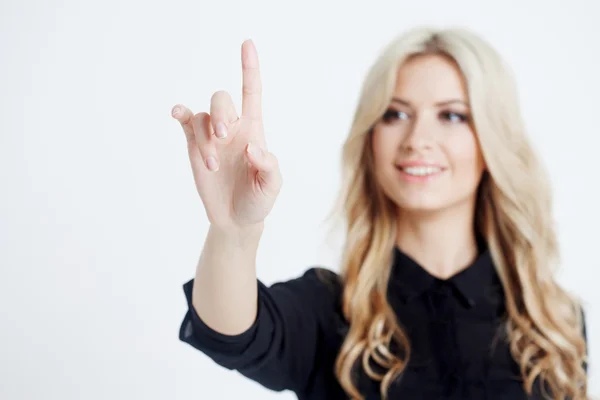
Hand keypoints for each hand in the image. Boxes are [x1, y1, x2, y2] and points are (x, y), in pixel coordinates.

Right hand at [171, 40, 281, 228]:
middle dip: (220, 115)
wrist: (236, 220)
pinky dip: (180, 114)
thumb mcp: (272, 186)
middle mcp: (232, 129)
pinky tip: (177, 113)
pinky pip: (186, 124)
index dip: (250, 69)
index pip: (252, 93)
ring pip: (202, 118)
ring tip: (213, 166)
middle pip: (222, 101)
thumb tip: (251, 147)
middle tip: (223, 138)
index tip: (247, 44)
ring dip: (205, 140)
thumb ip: (268, 166)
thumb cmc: (258, 200)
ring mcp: (212, 137)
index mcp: (254, 131)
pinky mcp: (194, 148)